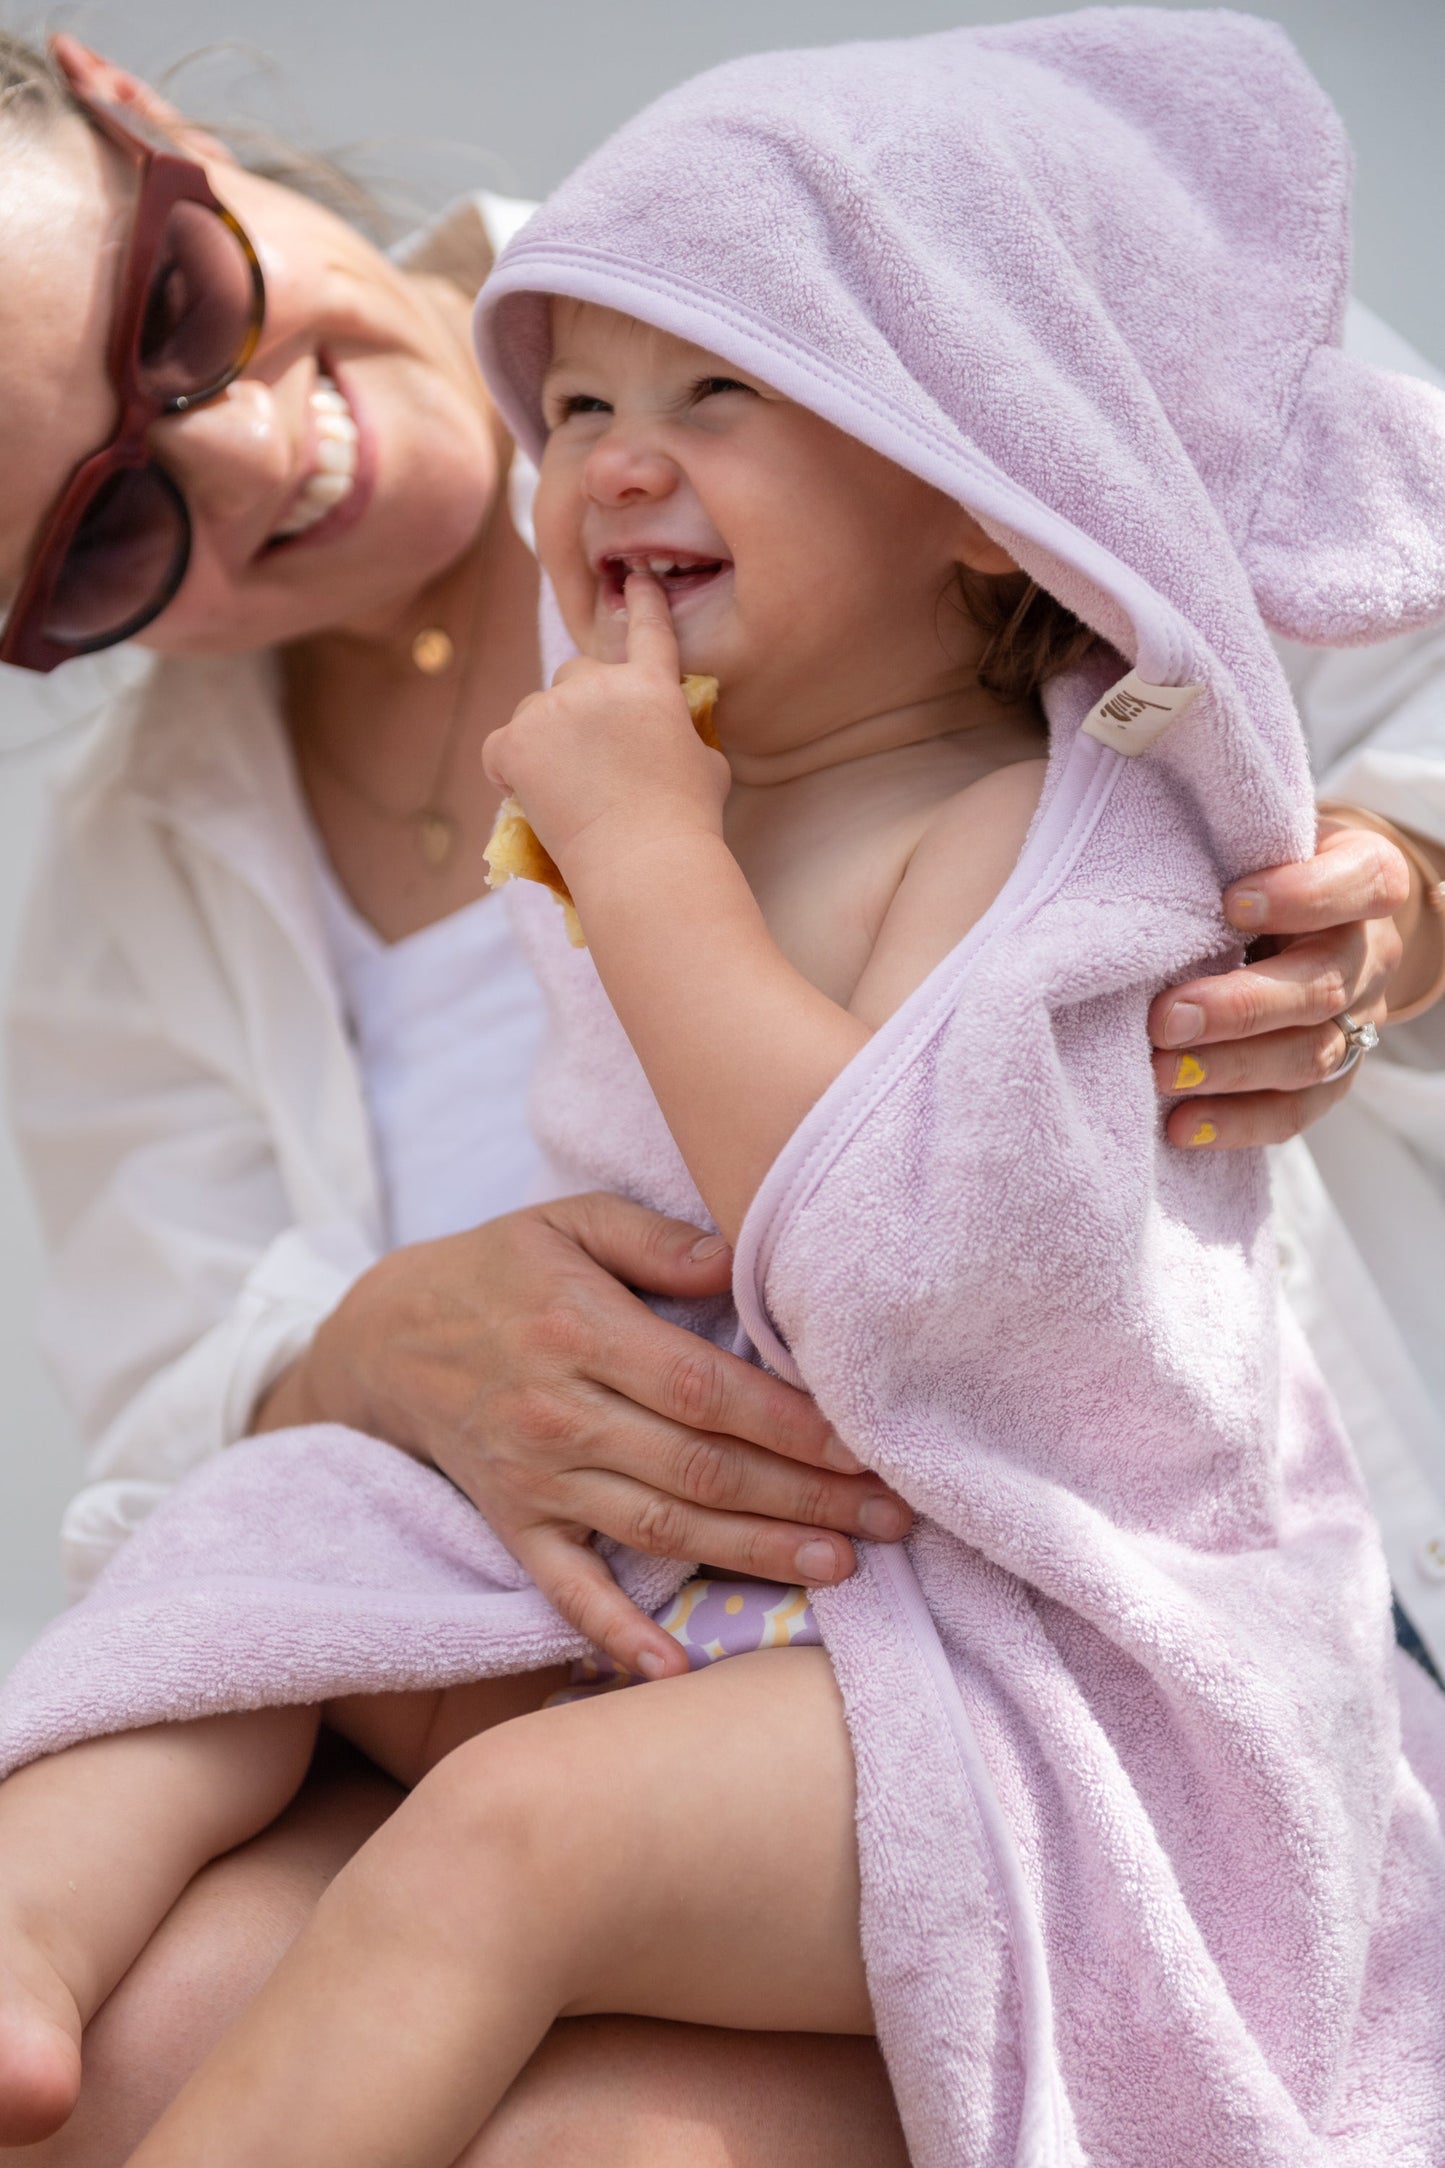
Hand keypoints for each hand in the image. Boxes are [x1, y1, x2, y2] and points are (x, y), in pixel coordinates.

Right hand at [255, 1193, 909, 1678]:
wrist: (384, 1337)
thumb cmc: (500, 1270)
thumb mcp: (568, 1221)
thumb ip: (656, 1240)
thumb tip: (741, 1258)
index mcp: (584, 1332)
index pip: (705, 1390)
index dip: (789, 1424)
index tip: (866, 1444)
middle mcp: (561, 1415)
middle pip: (701, 1467)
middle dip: (804, 1496)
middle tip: (892, 1517)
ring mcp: (536, 1480)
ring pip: (660, 1528)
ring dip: (753, 1553)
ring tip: (839, 1568)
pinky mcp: (514, 1525)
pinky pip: (566, 1589)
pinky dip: (615, 1634)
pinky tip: (673, 1671)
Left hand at [482, 572, 728, 877]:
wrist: (644, 860)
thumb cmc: (687, 822)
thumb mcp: (708, 766)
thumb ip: (684, 736)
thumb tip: (675, 737)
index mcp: (653, 685)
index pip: (649, 629)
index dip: (642, 602)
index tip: (633, 581)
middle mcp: (601, 683)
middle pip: (577, 674)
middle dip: (580, 709)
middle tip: (589, 760)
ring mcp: (553, 710)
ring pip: (536, 711)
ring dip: (544, 737)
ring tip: (564, 788)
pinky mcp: (514, 741)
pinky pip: (500, 745)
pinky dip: (508, 769)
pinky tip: (528, 795)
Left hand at [1149, 819, 1408, 1146]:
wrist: (1295, 915)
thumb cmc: (1251, 862)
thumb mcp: (1248, 835)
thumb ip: (1216, 839)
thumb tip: (1126, 838)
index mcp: (1361, 879)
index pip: (1359, 886)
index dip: (1302, 897)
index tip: (1229, 902)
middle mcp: (1366, 953)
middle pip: (1322, 987)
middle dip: (1241, 1007)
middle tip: (1165, 1017)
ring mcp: (1354, 1021)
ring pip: (1309, 1058)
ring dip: (1230, 1071)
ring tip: (1159, 1072)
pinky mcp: (1328, 1079)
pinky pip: (1294, 1113)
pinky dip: (1235, 1124)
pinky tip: (1177, 1127)